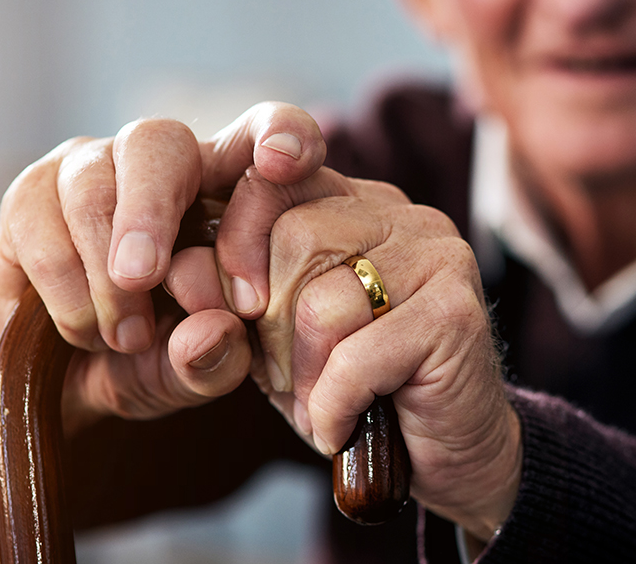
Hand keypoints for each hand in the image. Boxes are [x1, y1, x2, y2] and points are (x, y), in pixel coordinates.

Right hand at [0, 103, 326, 431]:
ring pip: (90, 187)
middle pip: (156, 141)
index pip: (262, 130)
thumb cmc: (154, 360)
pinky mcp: (29, 194)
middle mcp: (158, 162)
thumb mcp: (193, 375)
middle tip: (144, 278)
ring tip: (123, 338)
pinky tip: (84, 330)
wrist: (62, 383)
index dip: (278, 130)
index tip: (283, 161)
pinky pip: (37, 225)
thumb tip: (212, 332)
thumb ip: (214, 362)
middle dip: (148, 212)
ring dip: (102, 275)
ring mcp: (89, 169)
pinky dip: (65, 290)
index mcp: (225, 188)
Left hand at [215, 166, 522, 540]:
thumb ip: (229, 299)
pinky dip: (333, 407)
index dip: (237, 240)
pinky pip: (357, 355)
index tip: (239, 306)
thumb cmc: (355, 392)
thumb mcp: (275, 341)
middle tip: (288, 378)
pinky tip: (345, 428)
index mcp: (355, 204)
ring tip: (321, 407)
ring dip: (304, 375)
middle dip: (271, 325)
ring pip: (323, 298)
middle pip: (294, 237)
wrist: (447, 455)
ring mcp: (437, 256)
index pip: (275, 179)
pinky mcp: (456, 312)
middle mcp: (402, 215)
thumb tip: (179, 271)